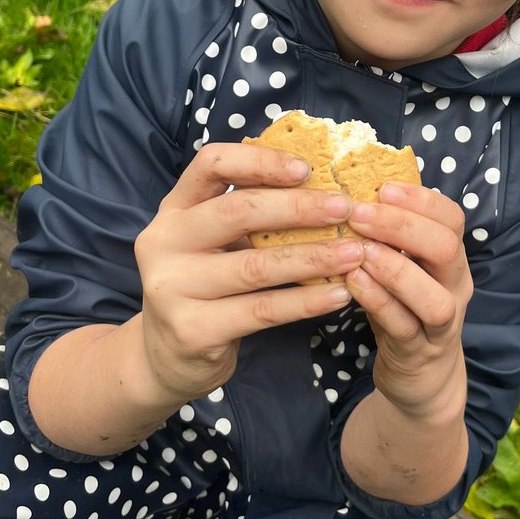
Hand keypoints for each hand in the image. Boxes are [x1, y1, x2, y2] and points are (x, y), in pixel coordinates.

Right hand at [134, 143, 362, 404]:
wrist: (166, 357)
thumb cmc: (207, 286)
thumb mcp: (214, 241)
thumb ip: (249, 214)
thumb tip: (324, 187)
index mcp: (175, 208)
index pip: (211, 163)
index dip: (260, 160)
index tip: (307, 169)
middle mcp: (165, 241)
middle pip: (238, 211)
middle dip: (299, 208)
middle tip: (345, 209)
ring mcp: (173, 287)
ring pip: (255, 265)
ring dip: (313, 257)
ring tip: (354, 253)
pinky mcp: (192, 329)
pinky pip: (262, 310)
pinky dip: (306, 301)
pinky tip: (338, 295)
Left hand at [344, 183, 471, 421]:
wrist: (420, 377)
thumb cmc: (403, 308)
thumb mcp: (403, 267)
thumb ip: (389, 235)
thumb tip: (353, 186)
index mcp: (450, 258)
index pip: (452, 218)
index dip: (420, 199)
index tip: (382, 187)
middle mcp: (453, 286)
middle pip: (446, 248)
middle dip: (402, 226)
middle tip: (360, 213)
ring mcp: (439, 323)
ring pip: (433, 296)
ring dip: (395, 268)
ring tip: (359, 250)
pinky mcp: (417, 352)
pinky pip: (403, 326)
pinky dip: (378, 302)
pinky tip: (352, 282)